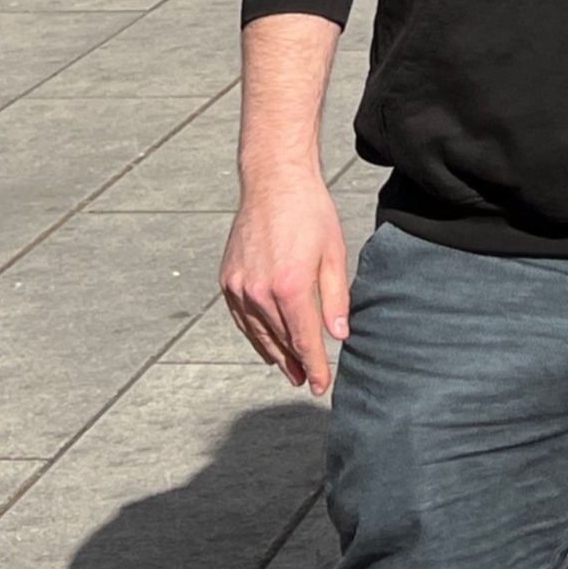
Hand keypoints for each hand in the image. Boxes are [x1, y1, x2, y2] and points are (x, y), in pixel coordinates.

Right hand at [219, 167, 353, 395]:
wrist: (274, 182)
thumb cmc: (310, 213)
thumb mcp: (334, 254)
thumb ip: (336, 298)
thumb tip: (339, 335)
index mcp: (290, 285)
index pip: (304, 339)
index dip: (314, 365)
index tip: (320, 386)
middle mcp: (260, 291)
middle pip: (280, 340)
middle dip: (296, 364)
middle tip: (307, 382)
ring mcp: (239, 287)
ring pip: (258, 334)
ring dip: (274, 356)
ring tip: (289, 371)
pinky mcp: (228, 281)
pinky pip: (242, 319)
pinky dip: (255, 336)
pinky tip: (267, 346)